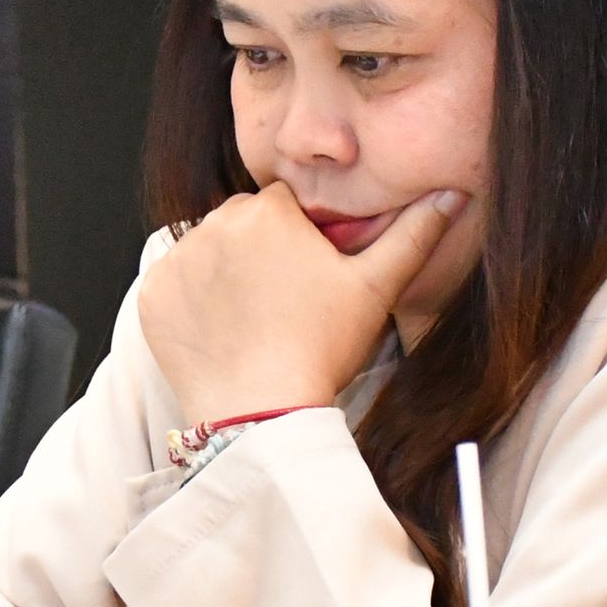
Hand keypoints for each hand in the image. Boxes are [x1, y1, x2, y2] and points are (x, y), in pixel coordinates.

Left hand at [137, 183, 466, 424]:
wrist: (261, 412)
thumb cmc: (320, 349)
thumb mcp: (376, 288)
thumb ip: (415, 234)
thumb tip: (453, 193)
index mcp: (266, 211)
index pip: (284, 206)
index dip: (300, 239)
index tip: (308, 276)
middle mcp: (213, 225)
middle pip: (242, 224)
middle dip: (260, 249)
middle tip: (284, 300)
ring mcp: (177, 261)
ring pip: (208, 251)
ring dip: (225, 272)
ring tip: (254, 318)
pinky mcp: (152, 296)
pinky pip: (175, 284)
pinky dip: (193, 302)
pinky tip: (223, 330)